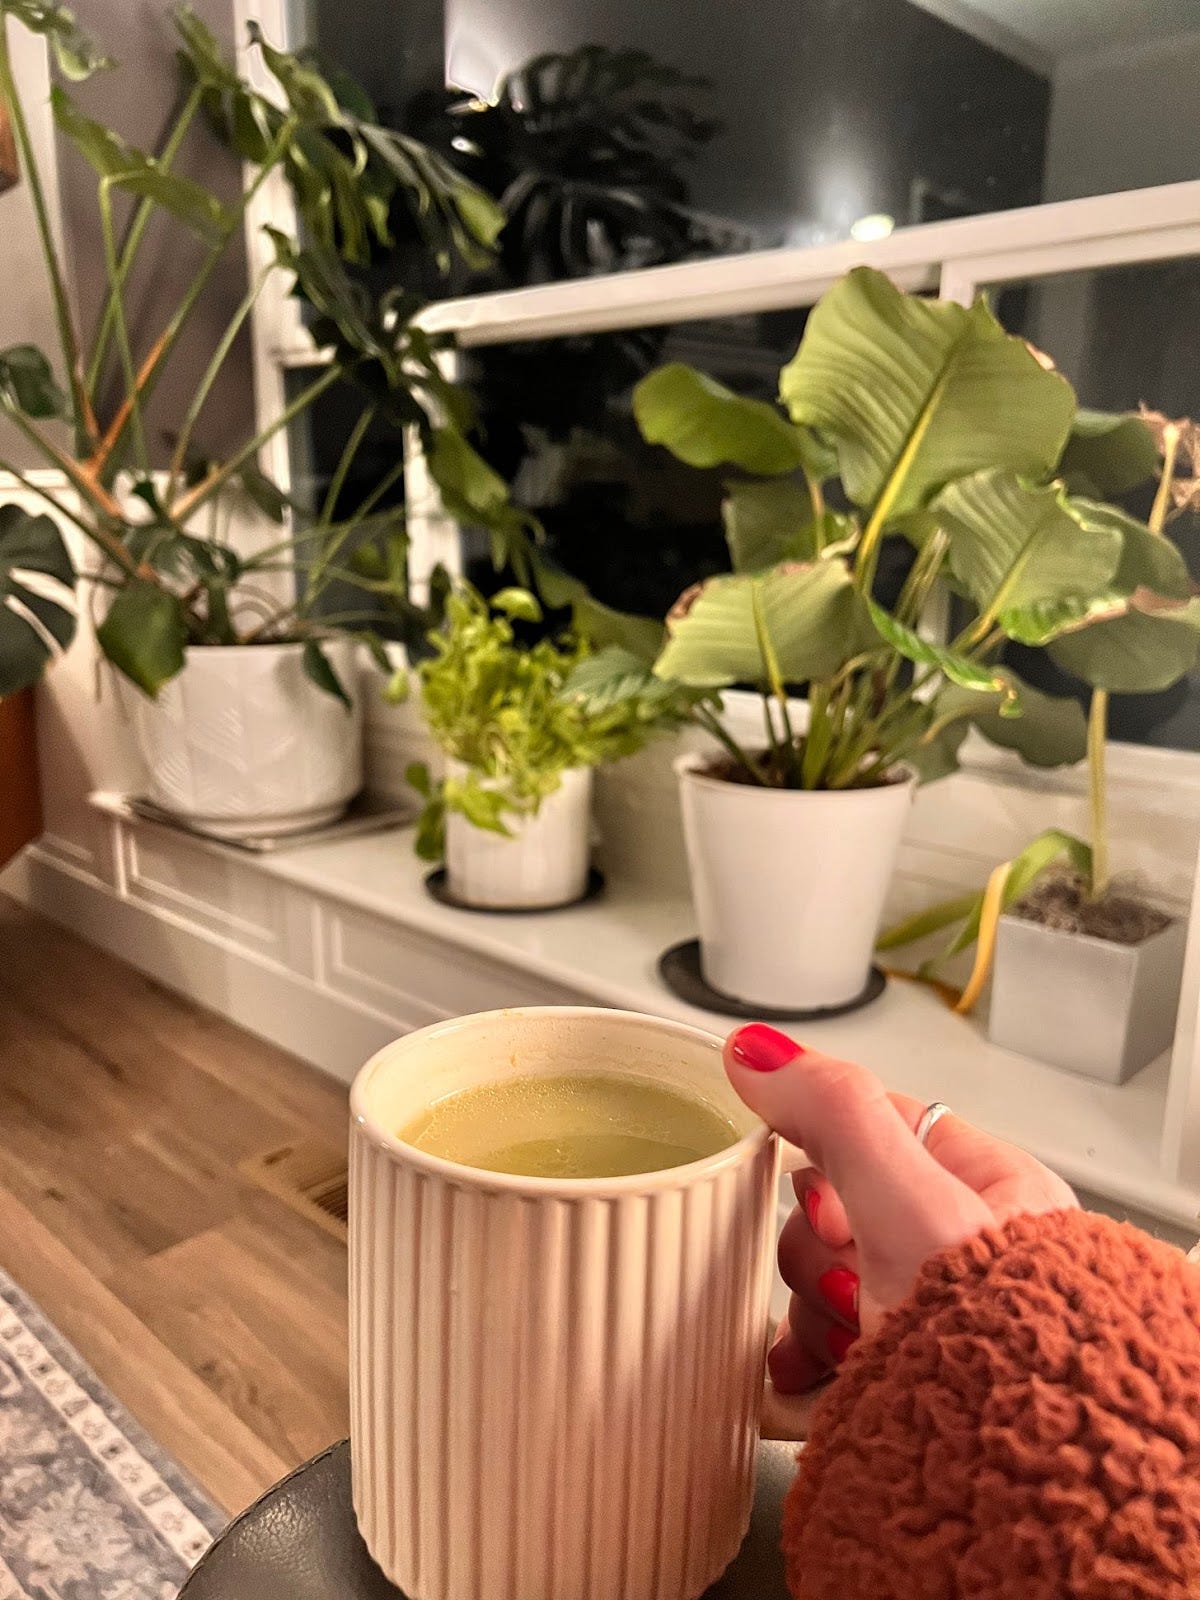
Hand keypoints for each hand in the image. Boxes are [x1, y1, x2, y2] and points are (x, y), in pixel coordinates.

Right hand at [723, 1023, 1077, 1438]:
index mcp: (988, 1192)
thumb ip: (837, 1113)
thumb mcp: (914, 1205)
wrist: (1011, 1488)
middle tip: (849, 1277)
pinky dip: (796, 1364)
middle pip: (831, 1211)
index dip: (826, 1150)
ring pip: (818, 1283)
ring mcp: (922, 1324)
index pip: (874, 1124)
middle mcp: (958, 1256)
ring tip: (848, 1342)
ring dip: (812, 1311)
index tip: (810, 1185)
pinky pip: (813, 1353)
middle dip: (818, 1251)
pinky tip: (807, 1379)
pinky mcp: (888, 1387)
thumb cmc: (1005, 1354)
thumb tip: (759, 1052)